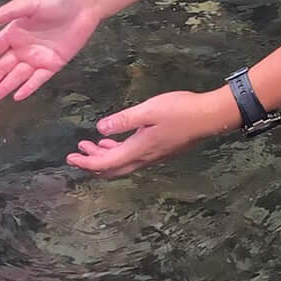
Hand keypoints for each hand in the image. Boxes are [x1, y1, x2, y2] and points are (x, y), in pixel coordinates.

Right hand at [0, 0, 99, 103]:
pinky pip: (38, 79)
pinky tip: (17, 96)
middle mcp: (22, 47)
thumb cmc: (57, 0)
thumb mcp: (31, 3)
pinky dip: (28, 88)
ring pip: (16, 76)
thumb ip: (9, 12)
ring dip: (4, 87)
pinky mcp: (53, 64)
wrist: (84, 5)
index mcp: (14, 32)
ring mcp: (37, 57)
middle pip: (1, 67)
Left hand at [68, 89, 237, 177]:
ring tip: (90, 145)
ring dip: (104, 157)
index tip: (70, 157)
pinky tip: (115, 141)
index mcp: (138, 149)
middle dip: (91, 163)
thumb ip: (123, 120)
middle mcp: (144, 157)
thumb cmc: (181, 111)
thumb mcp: (148, 110)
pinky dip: (117, 152)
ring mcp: (153, 155)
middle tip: (76, 153)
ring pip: (122, 164)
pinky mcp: (160, 150)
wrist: (210, 117)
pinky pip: (132, 158)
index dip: (85, 162)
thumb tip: (100, 129)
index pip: (105, 164)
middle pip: (112, 169)